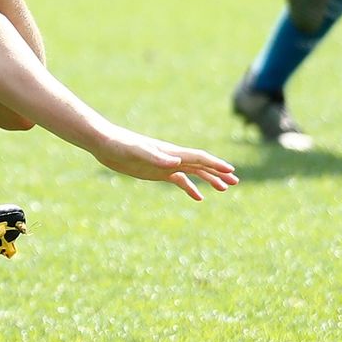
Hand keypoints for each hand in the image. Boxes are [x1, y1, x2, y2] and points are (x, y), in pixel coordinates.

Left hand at [89, 133, 237, 200]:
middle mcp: (172, 157)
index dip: (215, 164)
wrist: (106, 144)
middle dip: (218, 172)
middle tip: (235, 182)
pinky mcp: (157, 172)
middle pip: (201, 165)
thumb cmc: (120, 145)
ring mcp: (165, 165)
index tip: (231, 171)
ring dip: (209, 179)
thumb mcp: (137, 152)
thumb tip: (177, 162)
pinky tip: (199, 198)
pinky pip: (179, 180)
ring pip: (193, 172)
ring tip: (225, 189)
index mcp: (170, 152)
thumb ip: (156, 157)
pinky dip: (190, 188)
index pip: (198, 158)